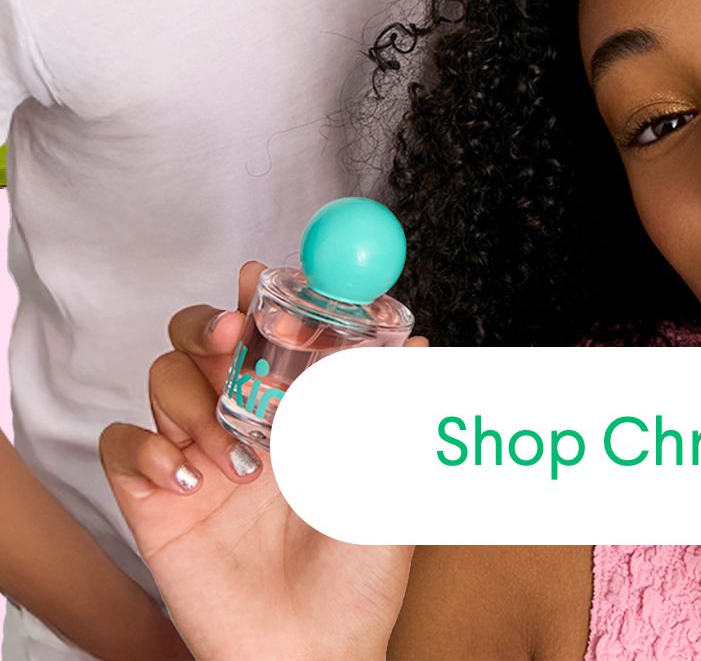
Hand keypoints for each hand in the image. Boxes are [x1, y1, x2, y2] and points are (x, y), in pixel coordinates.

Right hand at [99, 263, 415, 660]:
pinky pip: (121, 445)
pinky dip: (145, 448)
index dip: (261, 296)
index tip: (261, 280)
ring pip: (165, 376)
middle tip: (231, 338)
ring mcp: (197, 459)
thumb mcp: (389, 488)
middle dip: (210, 323)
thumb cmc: (359, 582)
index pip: (270, 328)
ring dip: (191, 397)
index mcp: (300, 408)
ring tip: (234, 457)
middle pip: (204, 335)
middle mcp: (243, 421)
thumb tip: (417, 339)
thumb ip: (394, 414)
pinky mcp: (154, 504)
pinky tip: (188, 484)